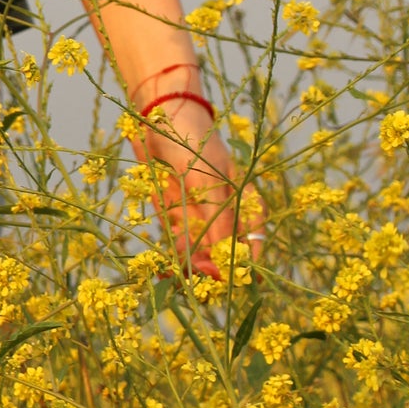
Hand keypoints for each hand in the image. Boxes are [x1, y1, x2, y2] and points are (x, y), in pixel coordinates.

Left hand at [138, 94, 244, 278]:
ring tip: (176, 277)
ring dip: (188, 270)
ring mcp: (200, 217)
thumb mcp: (207, 184)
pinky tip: (164, 272)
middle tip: (196, 290)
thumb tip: (223, 269)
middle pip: (224, 257)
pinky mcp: (175, 217)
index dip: (240, 271)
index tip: (224, 287)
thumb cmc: (192, 142)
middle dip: (210, 275)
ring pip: (199, 256)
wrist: (157, 117)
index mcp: (246, 204)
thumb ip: (217, 224)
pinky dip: (171, 260)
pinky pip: (176, 246)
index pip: (251, 247)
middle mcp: (226, 215)